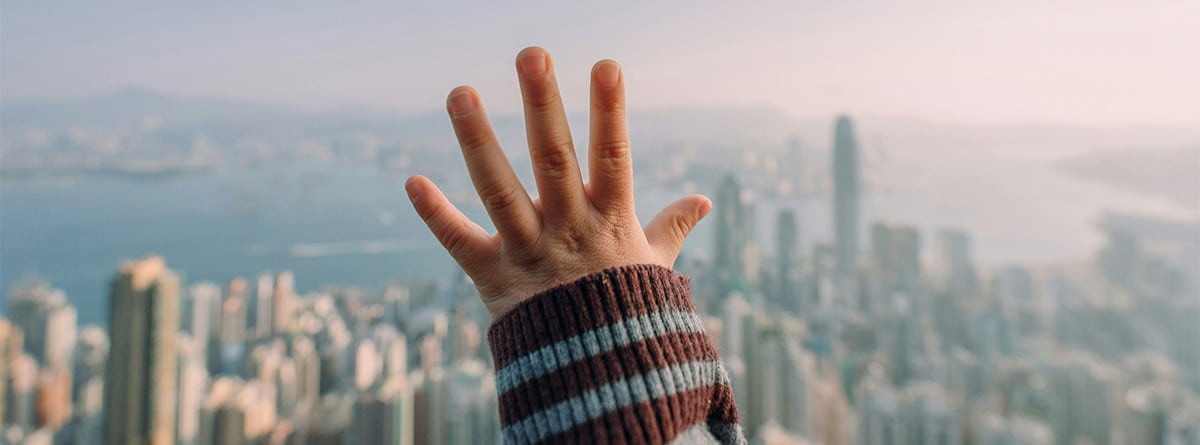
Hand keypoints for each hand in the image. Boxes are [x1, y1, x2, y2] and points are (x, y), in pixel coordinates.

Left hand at [406, 47, 710, 318]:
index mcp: (611, 219)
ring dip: (478, 141)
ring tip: (461, 91)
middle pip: (554, 160)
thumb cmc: (626, 314)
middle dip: (544, 106)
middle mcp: (569, 228)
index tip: (605, 65)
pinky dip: (437, 216)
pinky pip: (461, 244)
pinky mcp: (494, 278)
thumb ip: (670, 227)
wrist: (598, 378)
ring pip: (500, 190)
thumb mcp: (654, 267)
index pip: (613, 156)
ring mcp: (529, 252)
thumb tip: (703, 200)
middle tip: (531, 54)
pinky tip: (412, 182)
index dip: (610, 111)